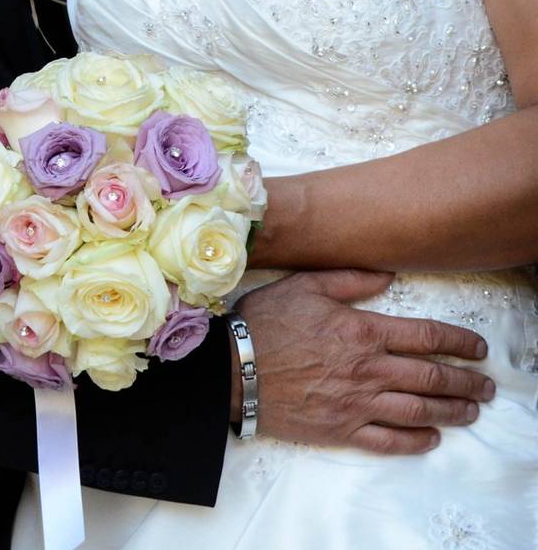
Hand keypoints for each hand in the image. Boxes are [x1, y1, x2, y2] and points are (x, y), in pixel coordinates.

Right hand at [234, 270, 495, 453]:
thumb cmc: (264, 323)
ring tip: (471, 412)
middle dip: (467, 382)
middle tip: (486, 387)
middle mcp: (368, 369)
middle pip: (433, 377)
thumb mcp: (304, 286)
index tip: (479, 348)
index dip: (461, 342)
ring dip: (452, 411)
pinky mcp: (340, 429)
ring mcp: (356, 402)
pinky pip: (388, 440)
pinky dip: (415, 441)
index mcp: (363, 331)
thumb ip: (350, 279)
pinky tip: (431, 438)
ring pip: (419, 409)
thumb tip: (388, 276)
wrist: (230, 369)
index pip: (428, 336)